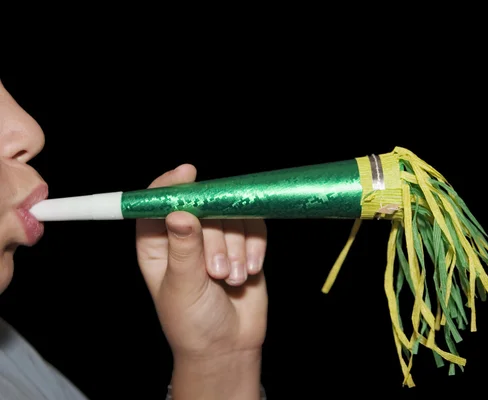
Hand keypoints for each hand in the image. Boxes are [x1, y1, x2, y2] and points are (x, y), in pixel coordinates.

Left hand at [135, 164, 267, 397]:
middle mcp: (187, 235)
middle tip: (217, 271)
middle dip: (215, 239)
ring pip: (232, 216)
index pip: (158, 203)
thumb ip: (184, 249)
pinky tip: (251, 270)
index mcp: (157, 243)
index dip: (171, 185)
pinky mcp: (245, 243)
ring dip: (237, 248)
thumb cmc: (192, 322)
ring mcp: (217, 237)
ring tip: (232, 279)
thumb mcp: (183, 287)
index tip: (188, 173)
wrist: (228, 345)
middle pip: (204, 207)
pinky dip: (256, 247)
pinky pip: (255, 227)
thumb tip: (179, 212)